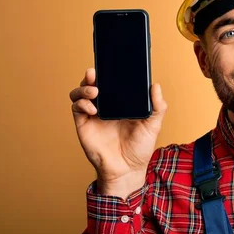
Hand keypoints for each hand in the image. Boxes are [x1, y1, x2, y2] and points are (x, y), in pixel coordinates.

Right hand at [69, 68, 167, 198]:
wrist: (127, 170)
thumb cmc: (140, 148)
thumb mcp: (153, 125)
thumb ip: (157, 107)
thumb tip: (156, 86)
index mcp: (121, 102)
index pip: (112, 82)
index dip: (108, 72)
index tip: (110, 63)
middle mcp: (106, 105)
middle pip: (93, 83)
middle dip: (92, 75)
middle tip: (96, 73)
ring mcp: (93, 114)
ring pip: (80, 92)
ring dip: (84, 87)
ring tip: (95, 91)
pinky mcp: (84, 124)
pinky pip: (77, 108)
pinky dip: (81, 104)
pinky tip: (93, 108)